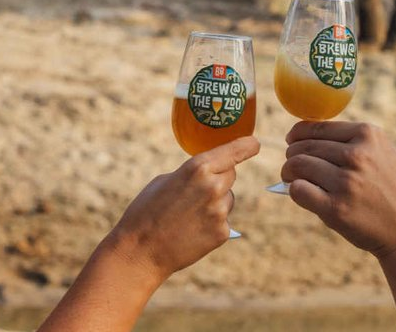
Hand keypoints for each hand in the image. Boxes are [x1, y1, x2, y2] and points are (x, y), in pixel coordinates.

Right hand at [106, 135, 259, 282]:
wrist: (140, 251)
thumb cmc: (146, 211)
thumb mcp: (165, 180)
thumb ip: (192, 173)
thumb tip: (209, 173)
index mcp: (198, 168)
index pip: (235, 151)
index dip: (247, 145)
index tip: (254, 144)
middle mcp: (213, 187)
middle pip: (231, 174)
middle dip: (219, 178)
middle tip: (196, 192)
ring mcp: (220, 211)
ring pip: (228, 198)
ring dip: (216, 202)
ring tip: (189, 215)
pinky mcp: (222, 233)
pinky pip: (224, 220)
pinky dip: (212, 223)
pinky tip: (192, 231)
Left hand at [281, 121, 395, 258]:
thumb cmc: (394, 189)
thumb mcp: (383, 152)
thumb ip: (352, 141)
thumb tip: (306, 135)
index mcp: (367, 135)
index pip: (317, 127)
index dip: (298, 134)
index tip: (292, 140)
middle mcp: (357, 155)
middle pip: (303, 147)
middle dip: (292, 155)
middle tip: (292, 165)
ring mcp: (346, 182)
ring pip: (297, 166)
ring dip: (289, 172)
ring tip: (292, 179)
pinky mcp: (336, 208)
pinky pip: (298, 190)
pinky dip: (294, 190)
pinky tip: (301, 193)